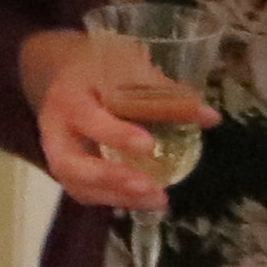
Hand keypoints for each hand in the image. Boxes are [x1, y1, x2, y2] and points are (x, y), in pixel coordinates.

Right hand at [22, 32, 213, 212]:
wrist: (61, 71)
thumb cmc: (97, 66)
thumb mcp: (126, 68)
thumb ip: (165, 93)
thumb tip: (210, 118)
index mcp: (69, 98)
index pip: (88, 119)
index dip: (116, 134)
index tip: (150, 145)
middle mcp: (56, 131)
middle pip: (70, 165)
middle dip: (110, 179)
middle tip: (149, 186)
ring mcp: (57, 154)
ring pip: (77, 186)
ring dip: (117, 197)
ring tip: (157, 200)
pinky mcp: (68, 169)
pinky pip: (85, 192)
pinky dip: (114, 199)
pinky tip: (144, 200)